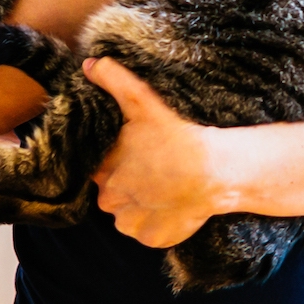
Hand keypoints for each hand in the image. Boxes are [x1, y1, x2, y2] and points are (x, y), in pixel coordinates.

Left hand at [87, 56, 230, 247]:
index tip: (139, 154)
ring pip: (129, 214)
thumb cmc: (176, 134)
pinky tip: (173, 203)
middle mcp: (110, 201)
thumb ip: (113, 80)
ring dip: (142, 204)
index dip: (118, 161)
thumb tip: (88, 65)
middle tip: (155, 168)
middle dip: (129, 183)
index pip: (100, 168)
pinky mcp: (152, 239)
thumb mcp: (142, 100)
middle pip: (114, 193)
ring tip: (165, 185)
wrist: (215, 170)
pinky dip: (158, 222)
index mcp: (103, 170)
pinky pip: (148, 232)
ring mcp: (131, 223)